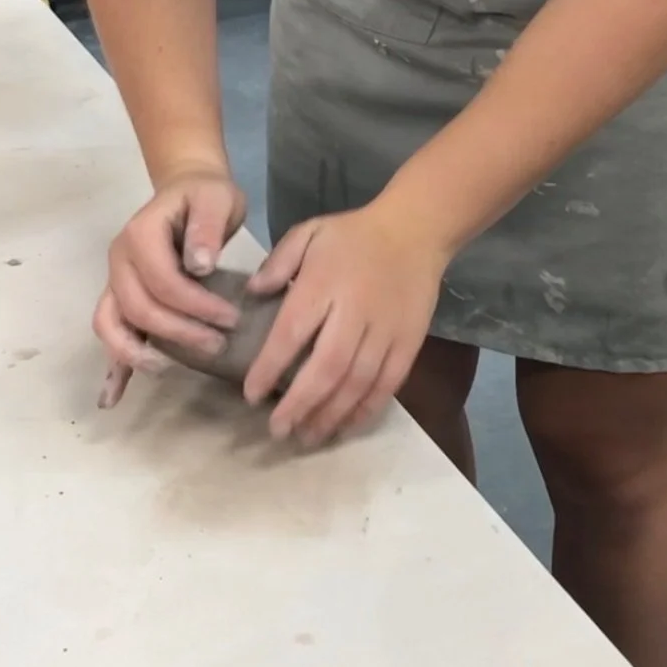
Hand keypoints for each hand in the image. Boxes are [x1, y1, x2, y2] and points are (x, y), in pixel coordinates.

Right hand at [94, 169, 247, 408]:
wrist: (187, 189)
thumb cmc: (205, 196)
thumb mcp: (216, 198)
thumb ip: (208, 227)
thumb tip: (199, 265)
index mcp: (140, 235)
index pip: (162, 282)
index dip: (196, 306)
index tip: (232, 319)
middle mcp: (119, 260)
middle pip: (139, 308)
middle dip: (179, 332)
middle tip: (219, 344)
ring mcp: (114, 280)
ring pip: (111, 325)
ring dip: (137, 353)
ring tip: (166, 369)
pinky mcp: (119, 297)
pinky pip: (108, 333)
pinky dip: (110, 365)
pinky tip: (113, 398)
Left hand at [242, 204, 446, 447]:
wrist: (416, 230)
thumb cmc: (354, 235)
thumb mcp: (309, 232)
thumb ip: (279, 262)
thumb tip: (252, 293)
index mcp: (324, 283)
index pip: (292, 332)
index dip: (270, 367)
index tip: (250, 394)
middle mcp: (355, 311)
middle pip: (327, 367)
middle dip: (300, 403)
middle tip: (277, 430)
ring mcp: (386, 330)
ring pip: (358, 382)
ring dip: (331, 414)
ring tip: (307, 437)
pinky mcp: (409, 342)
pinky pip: (388, 384)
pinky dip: (366, 410)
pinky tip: (347, 427)